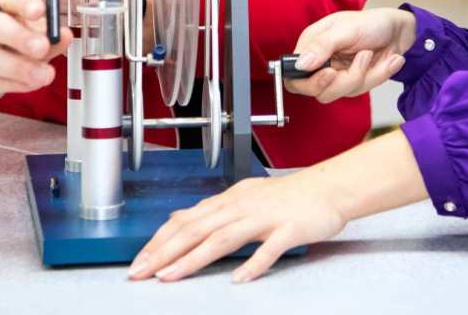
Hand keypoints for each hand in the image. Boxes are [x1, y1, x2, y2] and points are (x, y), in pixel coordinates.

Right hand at [0, 0, 71, 102]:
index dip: (25, 3)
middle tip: (43, 47)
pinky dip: (17, 84)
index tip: (40, 12)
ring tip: (46, 74)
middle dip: (20, 38)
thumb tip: (63, 37)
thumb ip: (48, 28)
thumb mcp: (29, 20)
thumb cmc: (9, 26)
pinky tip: (33, 82)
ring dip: (21, 68)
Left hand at [128, 171, 346, 283]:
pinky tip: (238, 279)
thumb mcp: (244, 198)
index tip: (138, 262)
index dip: (160, 240)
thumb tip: (178, 217)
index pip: (188, 219)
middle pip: (198, 228)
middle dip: (165, 251)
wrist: (328, 188)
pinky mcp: (289, 228)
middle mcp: (243, 206)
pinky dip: (253, 264)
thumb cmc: (288, 197)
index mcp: (231, 199)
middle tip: (140, 273)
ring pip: (225, 236)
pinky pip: (270, 248)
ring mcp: (266, 217)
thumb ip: (212, 210)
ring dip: (194, 258)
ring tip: (170, 277)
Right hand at [287, 8, 416, 102]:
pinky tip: (390, 60)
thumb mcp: (348, 29)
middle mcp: (322, 62)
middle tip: (364, 58)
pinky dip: (379, 75)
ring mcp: (338, 74)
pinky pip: (362, 90)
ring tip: (374, 53)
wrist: (399, 30)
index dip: (307, 81)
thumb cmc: (371, 22)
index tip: (330, 72)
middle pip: (318, 91)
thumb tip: (301, 64)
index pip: (294, 75)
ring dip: (366, 74)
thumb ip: (323, 45)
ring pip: (342, 92)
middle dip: (345, 79)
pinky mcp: (355, 82)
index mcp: (312, 44)